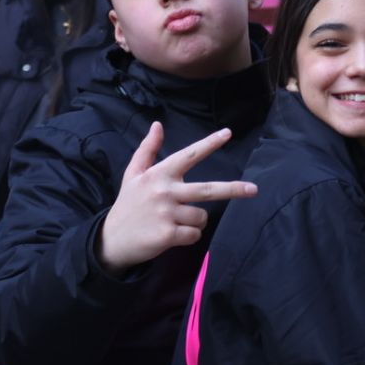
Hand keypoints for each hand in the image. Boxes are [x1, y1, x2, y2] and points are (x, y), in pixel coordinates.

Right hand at [96, 122, 257, 274]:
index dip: (208, 144)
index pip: (188, 156)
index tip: (228, 133)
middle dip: (234, 189)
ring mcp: (166, 213)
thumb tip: (157, 125)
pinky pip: (194, 234)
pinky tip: (171, 235)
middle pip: (208, 189)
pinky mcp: (168, 234)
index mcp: (158, 174)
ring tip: (175, 221)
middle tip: (254, 189)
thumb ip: (147, 150)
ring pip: (202, 217)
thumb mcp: (133, 175)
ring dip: (196, 222)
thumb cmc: (128, 205)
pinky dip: (188, 236)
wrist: (111, 240)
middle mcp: (164, 191)